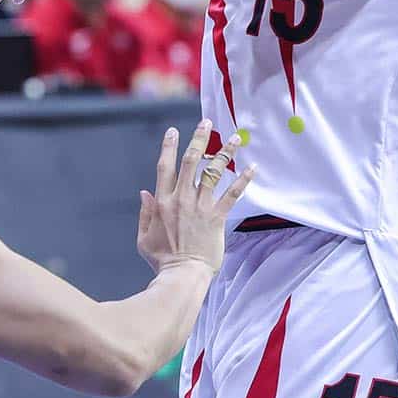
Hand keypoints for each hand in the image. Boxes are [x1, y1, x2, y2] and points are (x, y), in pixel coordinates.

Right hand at [136, 120, 250, 275]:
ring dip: (225, 152)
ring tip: (235, 137)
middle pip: (191, 161)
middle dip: (199, 139)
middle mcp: (181, 199)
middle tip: (206, 122)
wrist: (182, 274)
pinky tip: (253, 167)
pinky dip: (243, 180)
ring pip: (213, 172)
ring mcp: (200, 207)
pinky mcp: (217, 217)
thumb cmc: (162, 260)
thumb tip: (144, 192)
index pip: (166, 167)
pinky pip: (232, 194)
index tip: (173, 131)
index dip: (169, 147)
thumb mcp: (144, 237)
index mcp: (162, 201)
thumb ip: (144, 212)